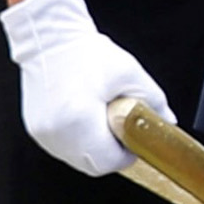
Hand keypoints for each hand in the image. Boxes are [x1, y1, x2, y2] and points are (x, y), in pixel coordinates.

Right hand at [0, 0, 170, 176]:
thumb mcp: (130, 74)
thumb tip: (167, 122)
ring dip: (95, 149)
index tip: (135, 142)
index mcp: (79, 120)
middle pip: (92, 165)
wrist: (50, 38)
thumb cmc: (87, 53)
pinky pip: (63, 148)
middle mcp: (56, 132)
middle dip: (112, 154)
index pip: (109, 160)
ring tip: (103, 120)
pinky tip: (86, 120)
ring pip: (77, 159)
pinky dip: (79, 142)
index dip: (127, 155)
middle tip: (122, 132)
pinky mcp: (36, 129)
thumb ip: (154, 102)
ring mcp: (43, 132)